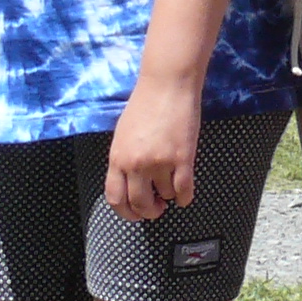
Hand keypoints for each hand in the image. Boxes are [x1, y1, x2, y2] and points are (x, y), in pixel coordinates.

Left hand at [104, 85, 198, 220]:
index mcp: (117, 158)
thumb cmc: (144, 105)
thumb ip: (123, 160)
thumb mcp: (123, 136)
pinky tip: (185, 195)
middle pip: (140, 204)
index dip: (126, 212)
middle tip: (157, 208)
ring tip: (171, 185)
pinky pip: (184, 190)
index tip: (136, 214)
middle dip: (149, 211)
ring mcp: (159, 163)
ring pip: (165, 196)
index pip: (116, 198)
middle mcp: (135, 164)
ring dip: (169, 196)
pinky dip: (185, 198)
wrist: (167, 86)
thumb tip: (130, 183)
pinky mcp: (182, 159)